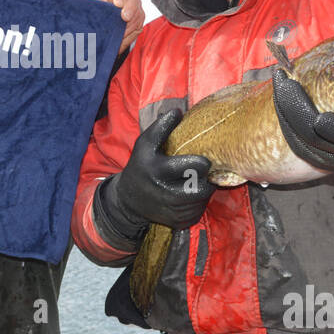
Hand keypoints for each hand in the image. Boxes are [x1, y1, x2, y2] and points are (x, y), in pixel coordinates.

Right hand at [95, 110, 215, 245]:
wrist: (128, 200)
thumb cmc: (140, 165)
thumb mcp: (144, 143)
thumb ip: (161, 126)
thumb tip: (178, 111)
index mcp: (157, 169)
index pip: (195, 166)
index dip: (202, 162)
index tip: (201, 160)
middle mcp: (164, 192)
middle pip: (203, 187)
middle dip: (205, 179)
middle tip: (201, 173)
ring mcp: (170, 210)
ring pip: (203, 200)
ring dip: (203, 191)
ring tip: (195, 183)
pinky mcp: (176, 222)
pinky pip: (198, 212)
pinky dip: (198, 204)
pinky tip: (189, 196)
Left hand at [99, 0, 144, 53]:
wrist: (103, 20)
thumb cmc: (97, 11)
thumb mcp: (94, 8)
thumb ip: (96, 10)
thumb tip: (95, 19)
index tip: (118, 4)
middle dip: (130, 8)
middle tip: (125, 18)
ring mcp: (135, 5)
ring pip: (138, 12)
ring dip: (130, 23)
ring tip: (120, 32)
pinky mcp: (139, 17)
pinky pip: (139, 25)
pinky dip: (131, 33)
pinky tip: (122, 37)